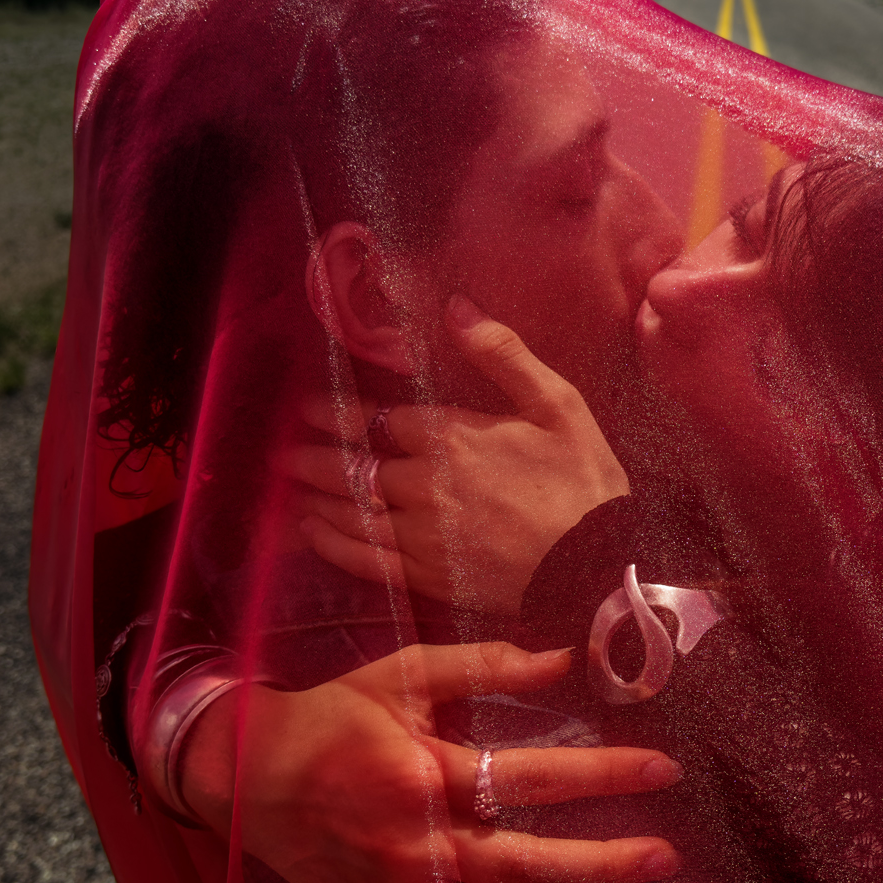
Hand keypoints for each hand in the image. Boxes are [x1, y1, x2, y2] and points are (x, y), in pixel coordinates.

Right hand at [179, 641, 681, 882]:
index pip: (529, 776)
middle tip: (666, 860)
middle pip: (524, 864)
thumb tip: (566, 659)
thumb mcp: (399, 674)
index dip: (601, 774)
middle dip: (602, 864)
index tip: (662, 771)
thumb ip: (482, 664)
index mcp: (421, 775)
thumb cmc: (331, 719)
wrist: (243, 776)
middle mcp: (413, 844)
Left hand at [281, 296, 627, 615]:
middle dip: (314, 456)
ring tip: (290, 484)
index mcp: (450, 436)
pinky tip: (314, 533)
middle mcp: (423, 484)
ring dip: (316, 495)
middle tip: (284, 450)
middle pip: (353, 465)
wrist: (597, 567)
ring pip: (351, 510)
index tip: (308, 407)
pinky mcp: (428, 576)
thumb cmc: (583, 481)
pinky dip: (334, 544)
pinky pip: (365, 559)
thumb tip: (456, 306)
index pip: (376, 419)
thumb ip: (502, 354)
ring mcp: (420, 534)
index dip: (337, 412)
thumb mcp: (557, 404)